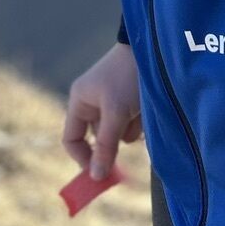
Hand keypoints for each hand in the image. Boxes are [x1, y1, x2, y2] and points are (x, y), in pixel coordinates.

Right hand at [63, 40, 142, 180]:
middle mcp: (92, 102)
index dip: (82, 158)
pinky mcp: (129, 102)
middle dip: (113, 144)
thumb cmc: (128, 77)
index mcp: (80, 100)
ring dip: (129, 130)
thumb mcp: (115, 113)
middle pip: (98, 139)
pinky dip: (139, 122)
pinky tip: (146, 108)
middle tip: (125, 162)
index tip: (99, 175)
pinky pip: (131, 125)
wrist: (153, 48)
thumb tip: (96, 177)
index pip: (71, 139)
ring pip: (117, 134)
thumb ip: (106, 146)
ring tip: (139, 112)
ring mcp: (112, 102)